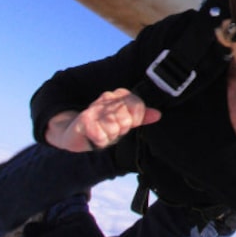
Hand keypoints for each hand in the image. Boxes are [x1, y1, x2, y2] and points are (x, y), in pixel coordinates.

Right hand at [46, 89, 161, 152]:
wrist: (77, 132)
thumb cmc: (104, 127)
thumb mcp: (125, 122)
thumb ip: (141, 117)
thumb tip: (158, 115)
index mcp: (120, 95)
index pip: (138, 106)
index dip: (134, 120)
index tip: (125, 123)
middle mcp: (107, 97)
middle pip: (126, 120)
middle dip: (120, 130)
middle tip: (111, 129)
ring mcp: (95, 108)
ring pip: (114, 128)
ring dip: (109, 136)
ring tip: (103, 132)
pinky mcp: (84, 120)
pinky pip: (101, 135)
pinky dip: (100, 141)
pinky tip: (96, 137)